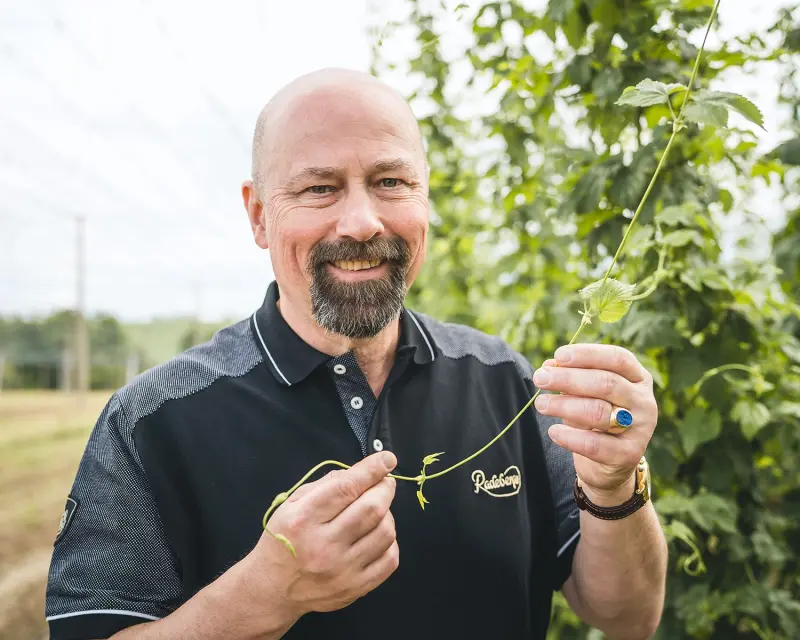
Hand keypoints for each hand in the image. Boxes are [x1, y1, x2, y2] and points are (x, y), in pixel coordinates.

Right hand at [246, 451, 399, 617]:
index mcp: (304, 519)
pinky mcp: (355, 588)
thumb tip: (360, 472)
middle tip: (384, 483)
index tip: (387, 459)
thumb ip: (325, 485)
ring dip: (387, 514)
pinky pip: (390, 559)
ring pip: (385, 532)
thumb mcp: (291, 505)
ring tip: (377, 510)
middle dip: (384, 488)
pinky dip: (390, 541)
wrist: (272, 590)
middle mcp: (323, 546)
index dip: (372, 470)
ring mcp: (342, 570)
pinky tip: (377, 535)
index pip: (346, 488)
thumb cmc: (282, 540)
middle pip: (372, 508)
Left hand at [532, 344, 657, 498]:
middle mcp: (644, 401)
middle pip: (606, 383)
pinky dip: (569, 437)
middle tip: (540, 378)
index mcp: (638, 378)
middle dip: (568, 378)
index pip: (618, 358)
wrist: (609, 464)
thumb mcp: (585, 395)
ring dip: (564, 405)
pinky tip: (553, 431)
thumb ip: (571, 379)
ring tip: (541, 404)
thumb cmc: (595, 419)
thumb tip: (549, 366)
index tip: (558, 355)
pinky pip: (594, 444)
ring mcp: (640, 428)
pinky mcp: (628, 454)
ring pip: (599, 411)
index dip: (588, 354)